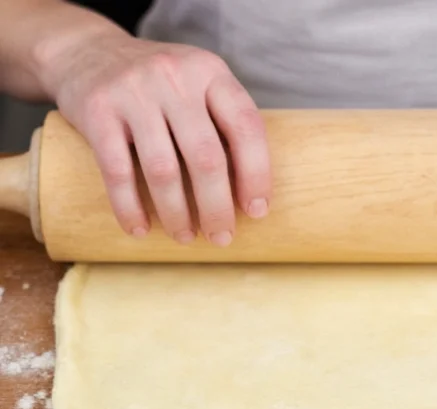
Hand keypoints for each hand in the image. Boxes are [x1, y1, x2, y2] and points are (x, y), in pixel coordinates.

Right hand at [41, 28, 269, 245]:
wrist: (87, 51)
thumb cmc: (159, 85)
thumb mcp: (198, 84)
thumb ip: (223, 123)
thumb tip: (251, 194)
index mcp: (210, 72)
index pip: (246, 127)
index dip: (257, 174)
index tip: (257, 212)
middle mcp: (174, 77)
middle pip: (206, 156)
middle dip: (217, 206)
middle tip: (221, 237)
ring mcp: (133, 92)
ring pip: (163, 169)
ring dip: (176, 213)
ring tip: (185, 237)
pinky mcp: (96, 110)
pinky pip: (117, 171)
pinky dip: (130, 207)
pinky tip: (140, 229)